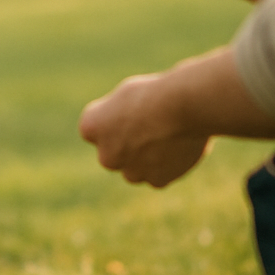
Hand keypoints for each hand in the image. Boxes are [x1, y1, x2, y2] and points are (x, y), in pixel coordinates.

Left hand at [79, 74, 210, 186]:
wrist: (183, 106)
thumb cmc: (152, 93)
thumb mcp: (123, 96)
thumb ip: (115, 119)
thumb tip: (121, 134)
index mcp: (90, 128)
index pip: (97, 127)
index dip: (117, 116)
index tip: (134, 107)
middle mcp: (105, 156)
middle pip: (115, 152)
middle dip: (129, 142)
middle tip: (153, 123)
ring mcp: (131, 172)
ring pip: (135, 167)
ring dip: (146, 157)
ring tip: (167, 134)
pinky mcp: (156, 181)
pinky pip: (158, 175)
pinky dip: (167, 165)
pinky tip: (178, 146)